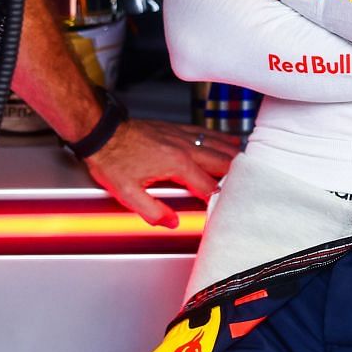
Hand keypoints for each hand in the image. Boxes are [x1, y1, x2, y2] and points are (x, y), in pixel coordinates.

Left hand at [84, 119, 239, 227]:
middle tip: (250, 184)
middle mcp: (184, 148)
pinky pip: (204, 132)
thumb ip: (152, 210)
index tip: (228, 208)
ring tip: (248, 164)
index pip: (207, 186)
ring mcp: (181, 136)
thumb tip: (171, 222)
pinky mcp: (175, 129)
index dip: (219, 199)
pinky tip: (228, 140)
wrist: (102, 132)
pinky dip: (220, 138)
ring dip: (233, 155)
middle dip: (237, 174)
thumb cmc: (112, 159)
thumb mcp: (127, 193)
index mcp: (177, 165)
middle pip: (220, 162)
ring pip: (216, 144)